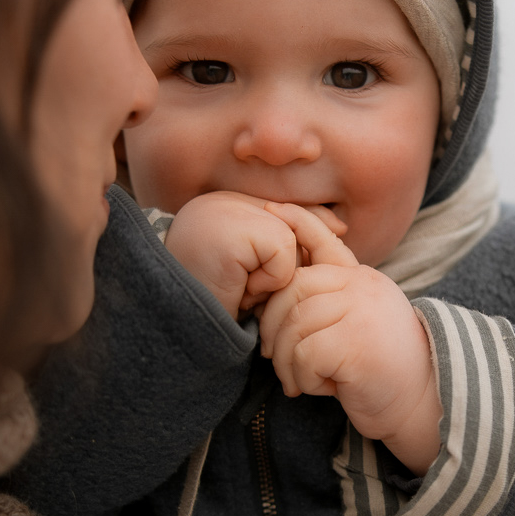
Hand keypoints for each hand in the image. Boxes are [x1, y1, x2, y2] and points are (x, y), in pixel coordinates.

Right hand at [164, 190, 324, 319]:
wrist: (173, 317)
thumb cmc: (215, 297)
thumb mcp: (259, 266)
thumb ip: (297, 236)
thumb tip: (341, 225)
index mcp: (232, 202)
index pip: (290, 219)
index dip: (285, 258)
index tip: (252, 277)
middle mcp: (231, 198)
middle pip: (297, 234)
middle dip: (279, 272)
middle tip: (239, 283)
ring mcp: (231, 210)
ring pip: (293, 245)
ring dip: (272, 279)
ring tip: (236, 284)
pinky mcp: (239, 231)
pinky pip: (284, 257)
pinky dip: (267, 281)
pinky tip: (236, 285)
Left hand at [258, 203, 441, 474]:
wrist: (423, 404)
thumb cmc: (382, 369)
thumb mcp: (360, 322)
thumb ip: (331, 300)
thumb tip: (279, 294)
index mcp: (361, 279)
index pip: (323, 240)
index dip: (296, 222)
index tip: (270, 210)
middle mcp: (363, 287)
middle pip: (292, 290)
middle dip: (272, 328)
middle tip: (276, 359)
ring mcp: (361, 311)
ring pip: (294, 326)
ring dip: (287, 363)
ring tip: (302, 380)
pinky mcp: (356, 344)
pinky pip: (304, 354)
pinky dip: (304, 378)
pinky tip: (324, 389)